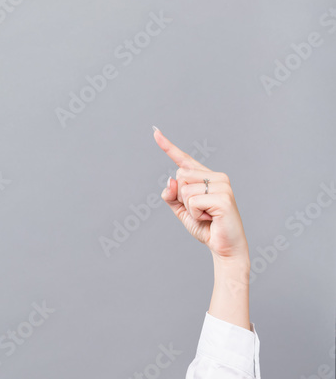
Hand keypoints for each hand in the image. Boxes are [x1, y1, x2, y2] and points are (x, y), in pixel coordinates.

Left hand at [153, 127, 248, 260]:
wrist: (224, 247)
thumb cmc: (205, 227)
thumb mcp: (181, 210)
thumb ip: (172, 195)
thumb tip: (170, 181)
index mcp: (206, 177)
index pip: (184, 159)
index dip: (168, 146)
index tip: (155, 131)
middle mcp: (217, 176)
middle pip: (179, 176)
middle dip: (181, 197)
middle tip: (199, 211)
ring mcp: (222, 185)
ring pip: (184, 189)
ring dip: (189, 208)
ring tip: (206, 215)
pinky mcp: (224, 197)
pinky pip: (192, 201)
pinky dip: (195, 213)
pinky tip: (210, 218)